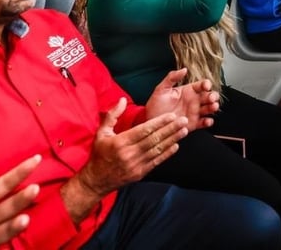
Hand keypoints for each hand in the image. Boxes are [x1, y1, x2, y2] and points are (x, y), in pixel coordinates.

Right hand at [74, 98, 188, 196]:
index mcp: (120, 142)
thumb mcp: (101, 132)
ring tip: (184, 131)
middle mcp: (129, 154)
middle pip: (154, 139)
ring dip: (172, 139)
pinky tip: (176, 145)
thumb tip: (122, 99)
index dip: (159, 122)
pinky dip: (167, 154)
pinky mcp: (140, 173)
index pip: (144, 130)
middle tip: (183, 120)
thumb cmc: (99, 154)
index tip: (171, 115)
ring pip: (158, 150)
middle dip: (170, 129)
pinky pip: (156, 162)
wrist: (96, 180)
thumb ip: (112, 115)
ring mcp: (136, 165)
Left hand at [142, 68, 218, 130]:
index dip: (206, 84)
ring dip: (213, 107)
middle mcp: (193, 101)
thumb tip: (184, 69)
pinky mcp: (193, 124)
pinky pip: (203, 123)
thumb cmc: (155, 104)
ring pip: (209, 108)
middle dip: (213, 96)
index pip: (201, 85)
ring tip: (213, 107)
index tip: (206, 86)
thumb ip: (172, 77)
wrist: (150, 121)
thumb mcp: (161, 88)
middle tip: (211, 98)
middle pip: (208, 96)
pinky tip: (207, 120)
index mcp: (188, 91)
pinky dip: (208, 122)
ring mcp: (194, 112)